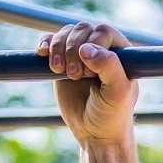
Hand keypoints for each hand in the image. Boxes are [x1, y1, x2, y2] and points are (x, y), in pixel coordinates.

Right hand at [37, 22, 137, 150]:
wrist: (94, 133)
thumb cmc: (111, 114)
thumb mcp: (117, 92)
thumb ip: (109, 67)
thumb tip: (86, 49)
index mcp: (121, 53)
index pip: (103, 31)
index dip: (93, 45)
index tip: (91, 73)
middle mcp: (101, 49)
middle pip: (82, 29)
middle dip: (73, 49)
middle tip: (75, 76)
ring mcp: (81, 54)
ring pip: (66, 33)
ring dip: (58, 48)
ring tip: (59, 71)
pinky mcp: (63, 61)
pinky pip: (51, 41)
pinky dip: (45, 44)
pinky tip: (42, 53)